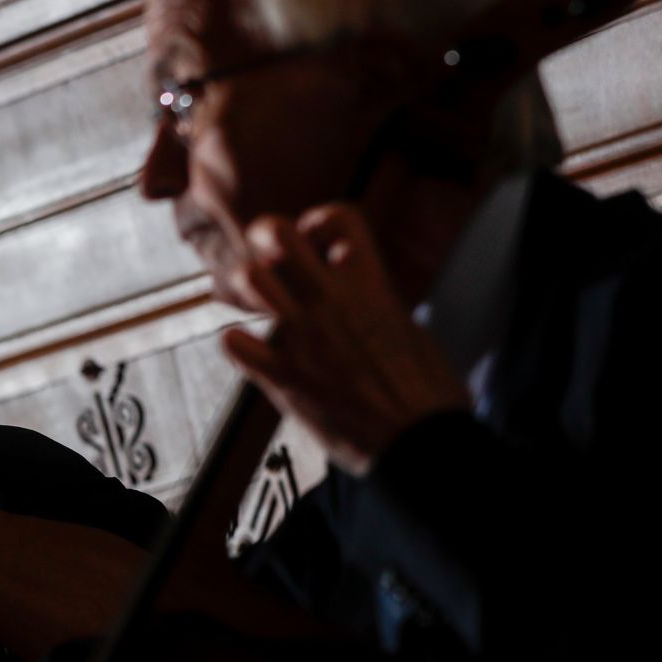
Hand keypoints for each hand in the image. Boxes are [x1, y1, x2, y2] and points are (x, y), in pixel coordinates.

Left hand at [222, 205, 470, 476]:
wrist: (420, 443)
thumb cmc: (428, 395)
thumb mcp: (410, 331)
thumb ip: (379, 308)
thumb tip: (369, 304)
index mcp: (371, 287)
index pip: (341, 218)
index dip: (319, 221)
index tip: (317, 243)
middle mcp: (332, 302)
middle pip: (276, 232)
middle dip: (266, 237)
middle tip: (273, 264)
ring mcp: (304, 337)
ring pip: (250, 278)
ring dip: (247, 286)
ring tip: (262, 306)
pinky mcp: (284, 377)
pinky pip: (234, 344)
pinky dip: (234, 345)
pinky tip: (247, 352)